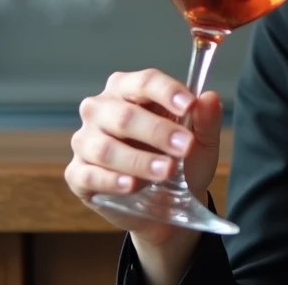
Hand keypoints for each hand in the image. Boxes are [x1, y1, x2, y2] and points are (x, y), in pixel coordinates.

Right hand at [65, 68, 223, 247]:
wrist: (168, 205)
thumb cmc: (180, 160)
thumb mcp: (201, 141)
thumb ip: (205, 119)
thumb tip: (209, 98)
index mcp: (130, 89)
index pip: (145, 81)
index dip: (167, 91)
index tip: (189, 104)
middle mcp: (101, 109)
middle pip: (124, 115)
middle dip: (157, 131)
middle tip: (184, 147)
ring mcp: (85, 141)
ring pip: (105, 147)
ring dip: (138, 160)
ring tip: (165, 170)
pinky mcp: (77, 173)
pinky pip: (89, 174)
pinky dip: (111, 180)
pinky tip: (132, 184)